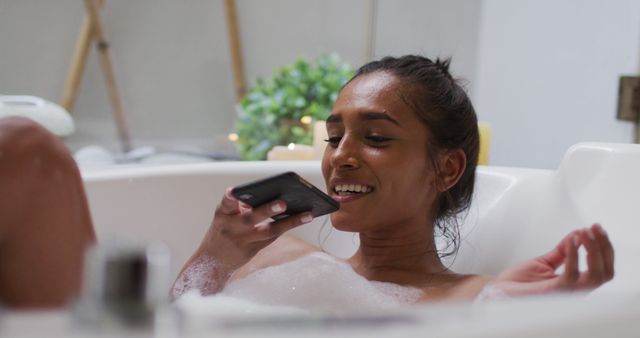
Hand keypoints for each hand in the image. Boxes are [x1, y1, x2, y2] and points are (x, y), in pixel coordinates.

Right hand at [199, 187, 313, 268]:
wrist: (212, 261)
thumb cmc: (224, 230)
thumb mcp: (226, 216)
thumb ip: (243, 206)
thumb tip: (276, 194)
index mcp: (223, 214)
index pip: (226, 204)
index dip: (230, 197)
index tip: (234, 191)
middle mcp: (233, 228)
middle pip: (251, 218)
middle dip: (266, 210)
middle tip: (283, 203)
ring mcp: (244, 241)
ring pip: (268, 232)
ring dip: (289, 223)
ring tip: (307, 215)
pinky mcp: (253, 250)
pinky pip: (273, 237)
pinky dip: (287, 227)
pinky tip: (303, 219)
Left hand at [488, 223, 613, 297]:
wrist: (499, 292)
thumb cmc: (519, 283)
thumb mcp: (545, 262)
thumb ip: (563, 251)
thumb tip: (578, 233)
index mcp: (575, 284)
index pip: (602, 269)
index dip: (604, 248)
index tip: (597, 229)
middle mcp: (575, 291)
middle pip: (605, 272)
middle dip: (603, 247)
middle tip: (595, 228)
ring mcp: (566, 293)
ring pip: (595, 275)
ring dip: (593, 249)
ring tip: (584, 232)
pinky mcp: (554, 292)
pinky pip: (571, 275)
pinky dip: (574, 255)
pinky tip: (571, 240)